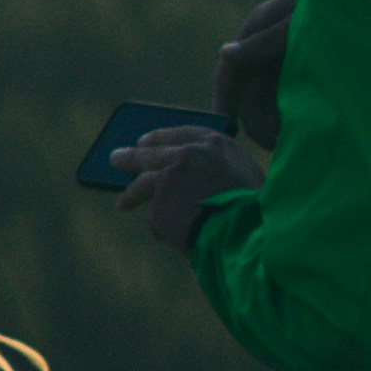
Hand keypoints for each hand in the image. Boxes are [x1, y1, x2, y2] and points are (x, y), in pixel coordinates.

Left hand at [119, 123, 258, 252]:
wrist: (244, 234)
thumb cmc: (254, 212)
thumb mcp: (246, 179)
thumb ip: (223, 170)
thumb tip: (201, 179)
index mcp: (214, 143)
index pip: (180, 134)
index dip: (160, 139)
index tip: (145, 142)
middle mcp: (188, 153)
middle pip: (151, 152)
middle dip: (132, 156)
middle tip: (116, 158)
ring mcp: (170, 175)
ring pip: (142, 181)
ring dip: (130, 194)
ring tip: (122, 204)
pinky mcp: (159, 201)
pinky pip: (155, 216)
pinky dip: (159, 228)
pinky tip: (162, 236)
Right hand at [215, 0, 298, 150]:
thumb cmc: (336, 3)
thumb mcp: (300, 20)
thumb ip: (266, 40)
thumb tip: (225, 54)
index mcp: (260, 27)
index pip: (231, 68)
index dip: (224, 98)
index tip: (226, 127)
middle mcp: (268, 46)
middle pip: (249, 92)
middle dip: (257, 120)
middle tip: (276, 143)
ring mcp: (287, 59)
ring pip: (269, 101)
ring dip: (274, 124)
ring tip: (291, 141)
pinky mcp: (307, 71)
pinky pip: (289, 101)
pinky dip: (290, 118)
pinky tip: (301, 132)